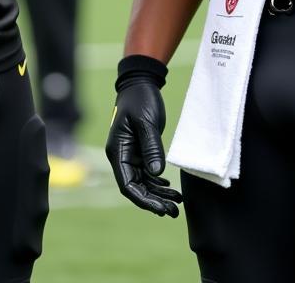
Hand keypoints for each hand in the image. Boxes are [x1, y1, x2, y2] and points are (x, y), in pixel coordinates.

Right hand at [106, 55, 181, 216]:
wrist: (141, 83)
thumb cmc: (140, 99)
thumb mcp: (146, 122)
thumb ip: (151, 147)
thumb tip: (156, 174)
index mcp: (117, 151)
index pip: (128, 185)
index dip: (144, 199)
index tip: (161, 208)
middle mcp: (122, 156)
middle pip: (136, 187)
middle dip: (154, 201)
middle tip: (174, 211)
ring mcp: (131, 154)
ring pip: (144, 182)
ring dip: (159, 193)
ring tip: (177, 202)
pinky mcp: (140, 150)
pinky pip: (148, 173)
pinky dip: (159, 182)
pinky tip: (170, 188)